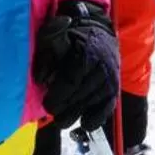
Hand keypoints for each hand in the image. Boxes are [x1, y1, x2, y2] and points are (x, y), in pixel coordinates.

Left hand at [34, 0, 119, 129]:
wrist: (98, 31)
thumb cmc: (70, 35)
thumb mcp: (54, 36)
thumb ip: (46, 55)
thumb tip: (40, 78)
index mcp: (87, 52)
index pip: (72, 79)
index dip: (58, 95)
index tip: (46, 104)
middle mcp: (102, 66)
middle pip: (81, 94)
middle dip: (64, 106)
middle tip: (51, 112)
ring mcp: (110, 79)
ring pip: (92, 102)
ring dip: (75, 113)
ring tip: (61, 119)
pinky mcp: (114, 89)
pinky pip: (107, 107)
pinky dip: (96, 118)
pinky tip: (84, 123)